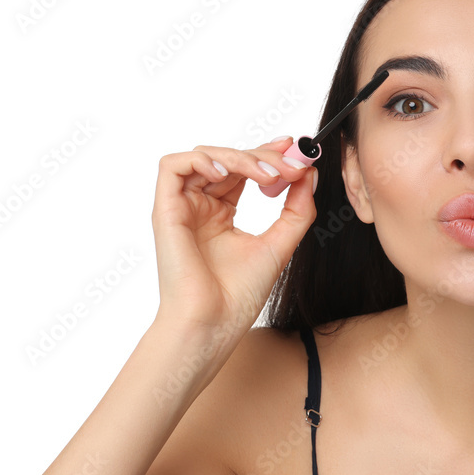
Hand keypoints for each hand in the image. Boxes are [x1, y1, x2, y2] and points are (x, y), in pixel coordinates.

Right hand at [151, 136, 316, 335]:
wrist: (214, 323)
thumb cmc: (239, 294)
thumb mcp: (280, 243)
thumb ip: (297, 209)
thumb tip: (308, 174)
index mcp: (222, 213)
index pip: (244, 170)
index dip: (268, 153)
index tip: (297, 151)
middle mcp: (201, 206)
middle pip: (229, 159)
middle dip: (264, 156)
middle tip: (291, 166)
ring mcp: (183, 206)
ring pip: (205, 156)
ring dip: (240, 157)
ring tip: (268, 175)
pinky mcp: (165, 210)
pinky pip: (172, 166)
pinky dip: (201, 160)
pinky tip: (226, 173)